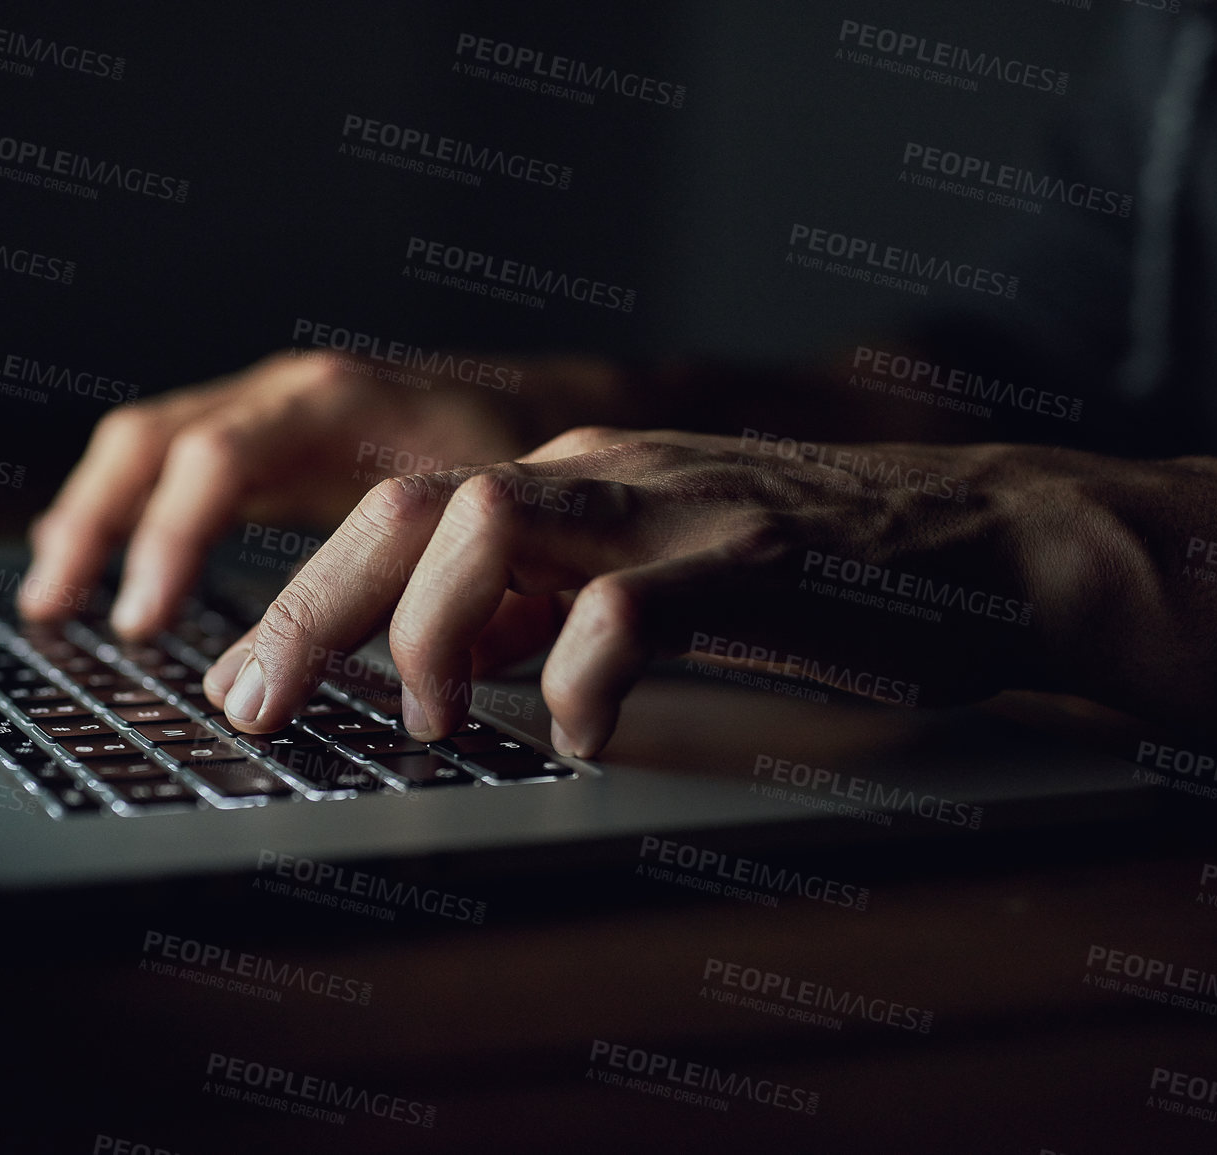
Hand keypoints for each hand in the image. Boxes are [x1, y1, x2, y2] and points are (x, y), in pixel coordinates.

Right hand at [17, 350, 532, 635]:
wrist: (543, 407)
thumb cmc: (517, 463)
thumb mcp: (479, 519)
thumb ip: (418, 586)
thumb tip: (372, 679)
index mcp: (335, 404)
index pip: (216, 460)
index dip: (169, 541)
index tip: (143, 621)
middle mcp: (286, 392)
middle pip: (152, 440)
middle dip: (96, 524)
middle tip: (58, 609)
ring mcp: (267, 405)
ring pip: (146, 441)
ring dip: (91, 514)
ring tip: (52, 591)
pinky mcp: (263, 432)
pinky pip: (169, 453)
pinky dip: (124, 504)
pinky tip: (92, 551)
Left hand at [203, 427, 1093, 755]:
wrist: (979, 542)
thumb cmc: (804, 576)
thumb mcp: (642, 578)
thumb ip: (542, 602)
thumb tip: (439, 657)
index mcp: (562, 480)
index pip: (391, 516)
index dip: (299, 598)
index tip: (237, 681)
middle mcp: (597, 476)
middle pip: (408, 511)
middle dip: (309, 611)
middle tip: (250, 706)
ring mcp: (671, 505)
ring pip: (492, 524)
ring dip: (430, 630)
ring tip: (426, 722)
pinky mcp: (753, 554)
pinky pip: (632, 604)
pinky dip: (583, 674)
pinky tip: (578, 732)